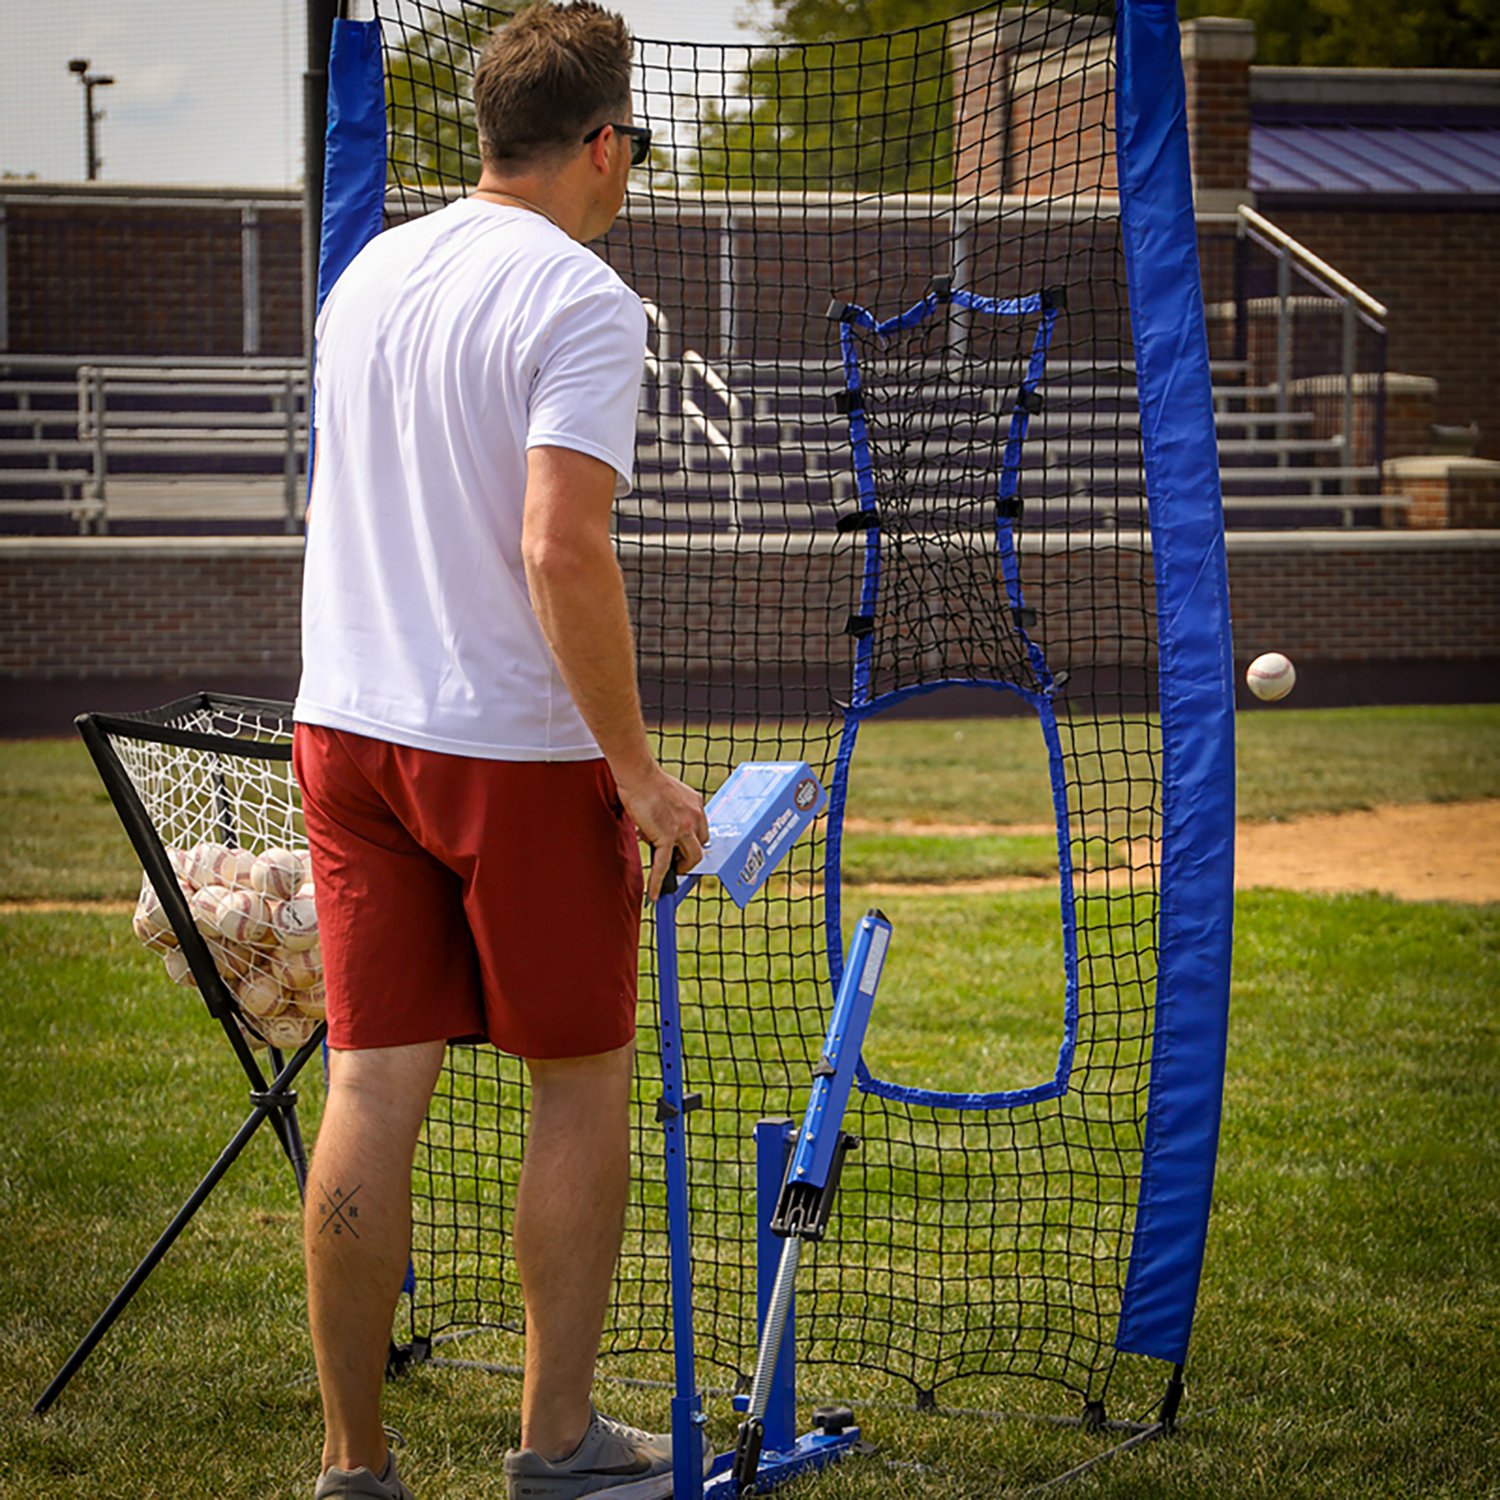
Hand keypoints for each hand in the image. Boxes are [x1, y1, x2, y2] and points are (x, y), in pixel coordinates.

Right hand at [615, 764, 709, 900]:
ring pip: (691, 858)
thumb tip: (656, 832)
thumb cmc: (646, 782)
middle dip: (689, 858)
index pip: (701, 831)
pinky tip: (654, 893)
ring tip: (669, 873)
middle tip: (677, 864)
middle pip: (700, 847)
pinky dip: (658, 881)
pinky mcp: (667, 836)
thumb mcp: (668, 796)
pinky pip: (664, 864)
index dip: (693, 844)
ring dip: (681, 868)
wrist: (638, 775)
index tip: (685, 851)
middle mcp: (695, 816)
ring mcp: (683, 827)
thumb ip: (670, 813)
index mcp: (696, 805)